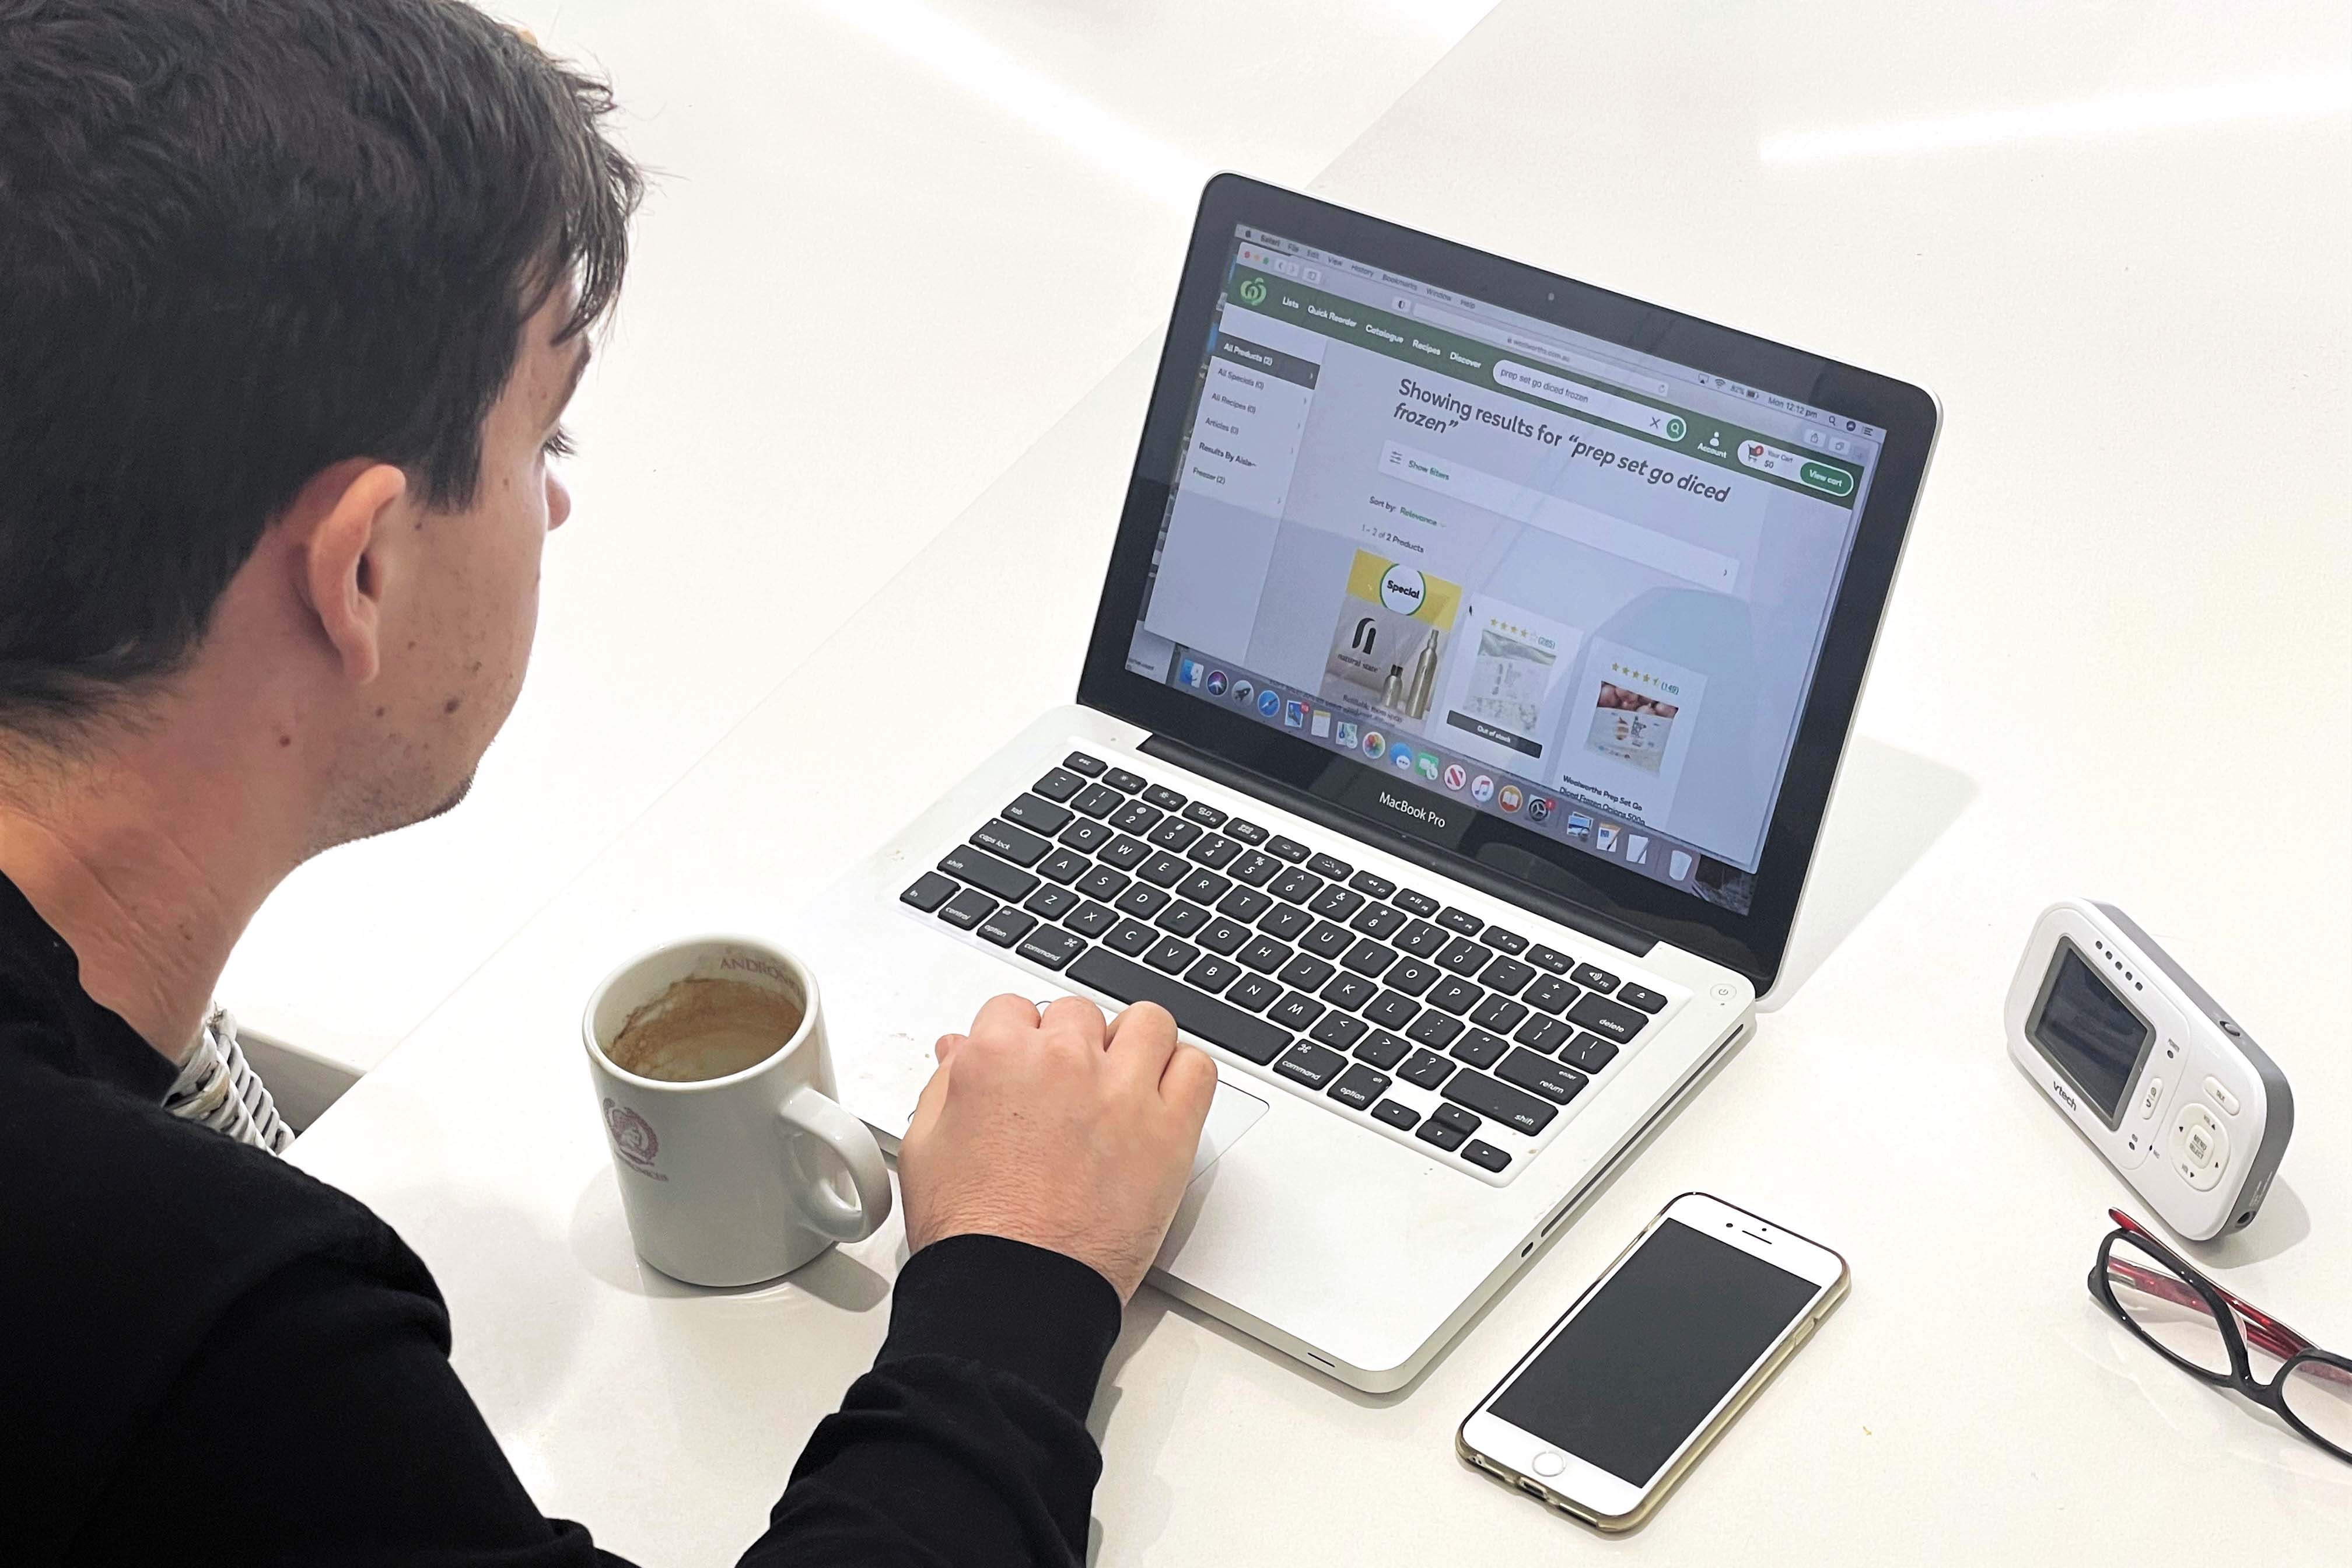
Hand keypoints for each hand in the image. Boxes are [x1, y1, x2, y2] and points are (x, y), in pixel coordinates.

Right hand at [898, 994, 1216, 1302]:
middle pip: (1079, 1013)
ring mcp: (1121, 1091)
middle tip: (1070, 1089)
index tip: (1028, 1068)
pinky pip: (1197, 1068)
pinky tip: (1164, 1099)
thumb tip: (961, 1048)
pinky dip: (1184, 1075)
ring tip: (1123, 1084)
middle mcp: (1062, 1061)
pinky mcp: (1170, 1129)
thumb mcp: (925, 1145)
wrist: (1014, 1291)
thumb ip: (945, 1083)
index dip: (1020, 1041)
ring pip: (1148, 1023)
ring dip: (1134, 1045)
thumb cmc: (971, 1232)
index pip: (1015, 1009)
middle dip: (1073, 1043)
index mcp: (998, 1057)